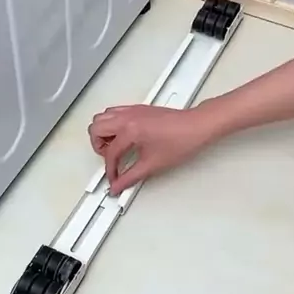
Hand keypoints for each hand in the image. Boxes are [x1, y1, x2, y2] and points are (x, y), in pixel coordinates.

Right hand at [88, 102, 220, 194]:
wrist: (197, 126)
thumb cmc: (182, 140)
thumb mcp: (154, 164)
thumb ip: (131, 176)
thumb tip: (120, 185)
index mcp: (130, 130)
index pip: (110, 152)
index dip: (111, 170)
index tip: (115, 179)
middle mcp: (128, 117)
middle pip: (95, 128)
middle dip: (98, 146)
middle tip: (109, 159)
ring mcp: (132, 111)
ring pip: (102, 116)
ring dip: (103, 132)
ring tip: (113, 147)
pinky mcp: (137, 109)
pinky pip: (114, 112)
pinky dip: (111, 124)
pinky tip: (122, 137)